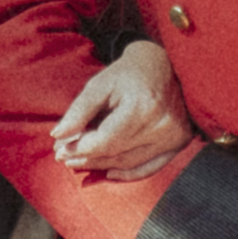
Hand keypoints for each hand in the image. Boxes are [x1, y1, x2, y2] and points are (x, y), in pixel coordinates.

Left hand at [51, 38, 195, 181]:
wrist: (164, 64)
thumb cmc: (127, 74)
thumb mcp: (99, 85)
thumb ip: (79, 111)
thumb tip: (57, 137)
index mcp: (141, 107)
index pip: (105, 141)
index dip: (80, 149)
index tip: (60, 150)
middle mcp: (161, 125)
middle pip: (116, 154)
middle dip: (87, 159)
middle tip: (64, 159)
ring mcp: (174, 135)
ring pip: (130, 163)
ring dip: (102, 167)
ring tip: (79, 163)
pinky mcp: (180, 141)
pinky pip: (151, 167)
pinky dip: (129, 174)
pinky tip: (108, 173)